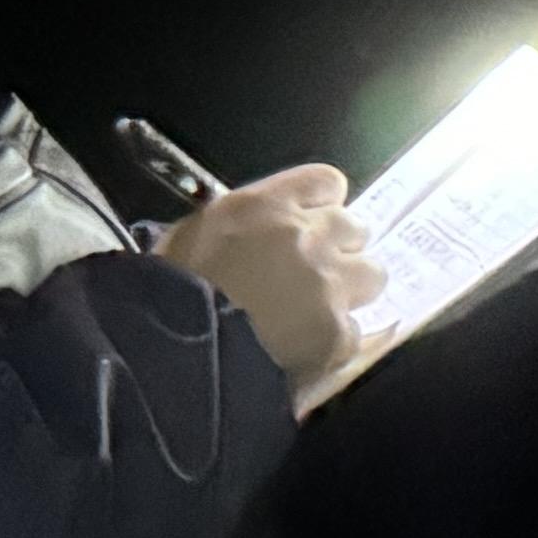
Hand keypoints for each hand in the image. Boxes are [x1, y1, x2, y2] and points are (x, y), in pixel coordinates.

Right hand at [155, 165, 387, 388]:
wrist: (174, 355)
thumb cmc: (166, 294)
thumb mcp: (191, 237)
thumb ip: (239, 224)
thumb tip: (256, 231)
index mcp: (265, 207)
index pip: (326, 183)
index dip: (320, 204)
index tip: (310, 221)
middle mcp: (307, 237)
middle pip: (354, 227)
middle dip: (338, 246)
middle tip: (310, 272)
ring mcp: (328, 285)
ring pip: (371, 274)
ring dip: (351, 288)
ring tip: (319, 310)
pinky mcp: (337, 333)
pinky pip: (354, 330)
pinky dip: (336, 340)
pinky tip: (309, 350)